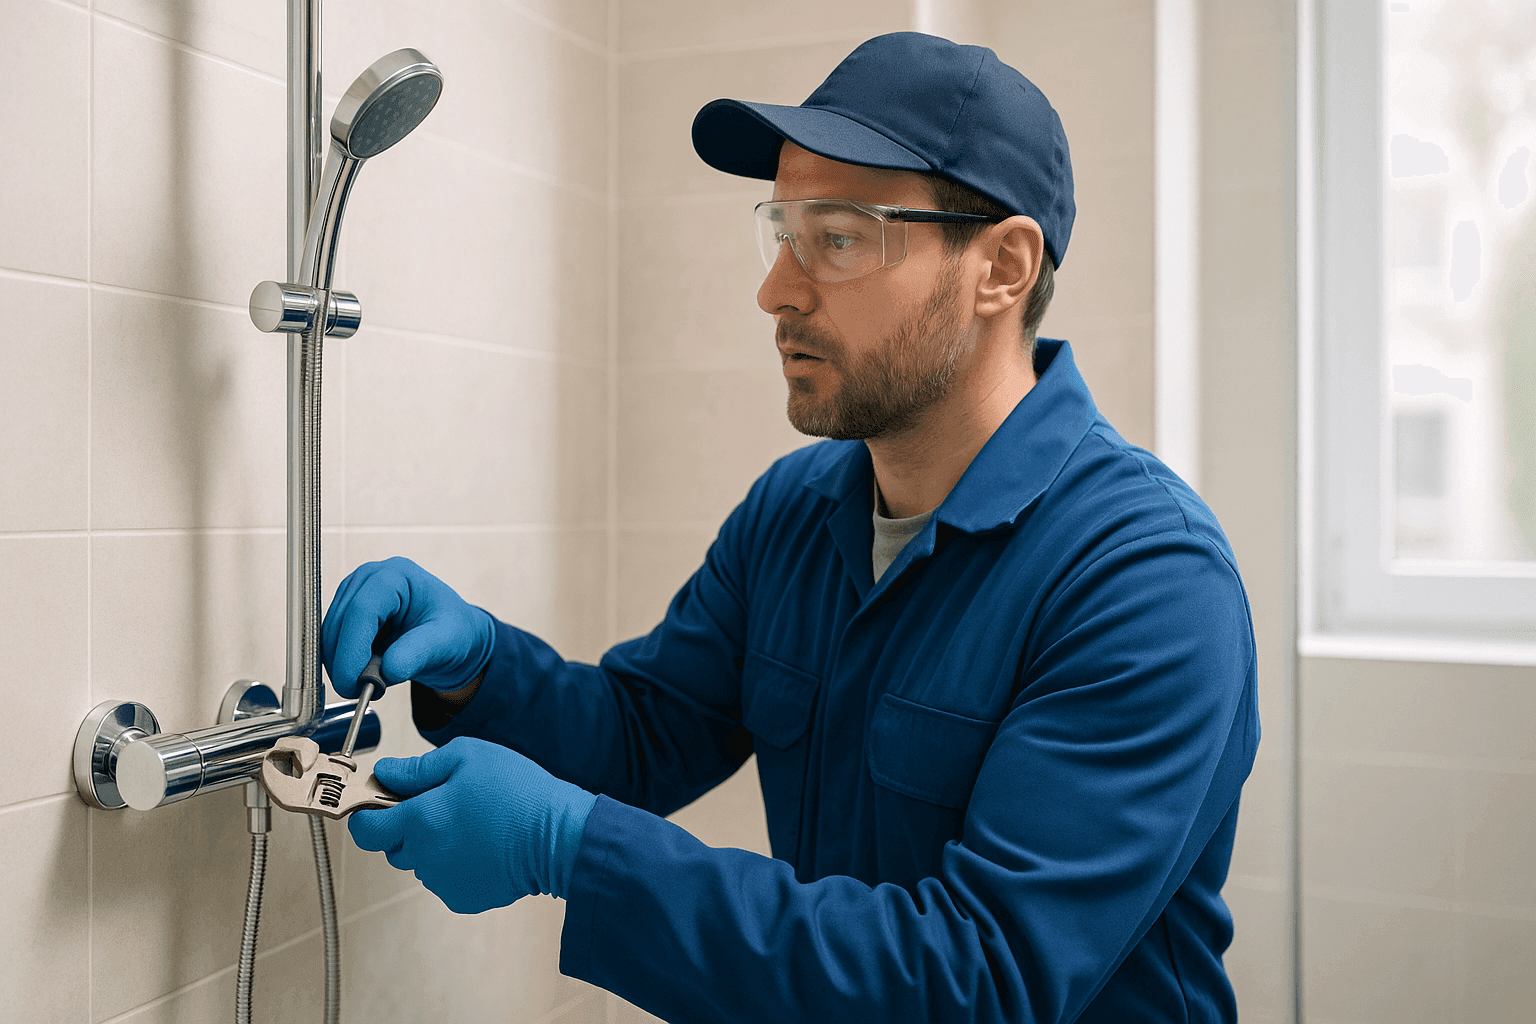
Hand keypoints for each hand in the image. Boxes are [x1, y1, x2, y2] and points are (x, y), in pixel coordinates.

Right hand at [321, 557, 494, 697]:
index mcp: (396, 576)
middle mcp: (369, 579)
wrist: (454, 636)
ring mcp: (354, 594)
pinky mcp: (346, 613)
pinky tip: (363, 674)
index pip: (362, 610)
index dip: (352, 649)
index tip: (354, 683)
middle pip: (338, 622)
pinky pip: (331, 642)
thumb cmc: (454, 631)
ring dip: (341, 664)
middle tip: (360, 692)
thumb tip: (387, 670)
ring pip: (328, 634)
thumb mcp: (445, 642)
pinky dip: (341, 663)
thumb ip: (417, 654)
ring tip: (370, 683)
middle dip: (344, 662)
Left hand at [348, 737, 597, 912]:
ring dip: (433, 846)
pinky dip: (455, 864)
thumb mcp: (468, 757)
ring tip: (471, 825)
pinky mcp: (461, 899)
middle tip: (443, 806)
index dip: (367, 814)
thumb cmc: (517, 792)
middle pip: (392, 846)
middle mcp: (423, 856)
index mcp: (420, 819)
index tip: (380, 802)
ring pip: (420, 862)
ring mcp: (441, 881)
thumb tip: (385, 773)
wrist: (558, 837)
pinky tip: (482, 846)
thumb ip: (418, 768)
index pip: (365, 828)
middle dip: (406, 827)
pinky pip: (444, 879)